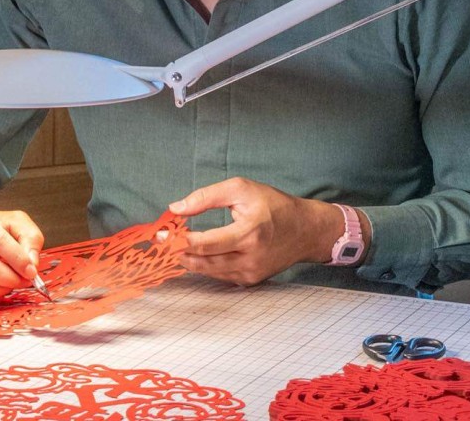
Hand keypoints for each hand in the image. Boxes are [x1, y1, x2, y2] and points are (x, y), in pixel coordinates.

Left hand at [169, 177, 345, 284]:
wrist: (306, 230)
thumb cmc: (274, 205)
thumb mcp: (241, 189)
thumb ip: (206, 197)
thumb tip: (175, 209)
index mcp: (249, 233)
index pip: (205, 243)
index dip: (180, 240)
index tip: (163, 234)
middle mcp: (251, 257)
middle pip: (204, 262)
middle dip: (179, 253)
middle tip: (163, 243)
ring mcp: (252, 272)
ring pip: (210, 272)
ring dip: (190, 261)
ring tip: (175, 248)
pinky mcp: (252, 280)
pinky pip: (221, 276)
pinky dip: (206, 266)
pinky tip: (197, 255)